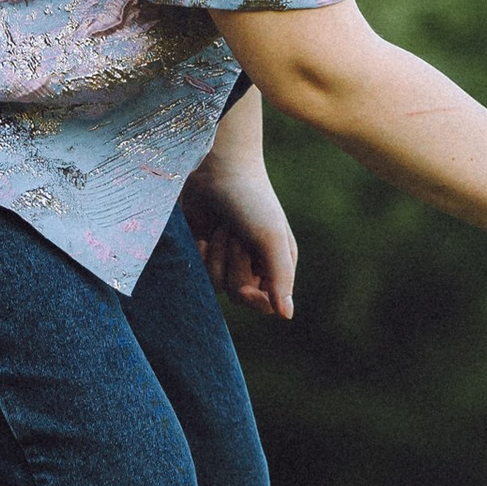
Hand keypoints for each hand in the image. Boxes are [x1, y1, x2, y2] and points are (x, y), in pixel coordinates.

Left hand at [181, 149, 298, 316]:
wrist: (216, 169)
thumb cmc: (250, 200)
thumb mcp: (271, 238)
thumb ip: (281, 278)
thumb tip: (287, 316)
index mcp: (278, 264)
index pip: (267, 305)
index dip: (254, 299)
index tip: (247, 287)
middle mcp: (254, 265)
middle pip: (238, 295)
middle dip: (234, 264)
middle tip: (235, 233)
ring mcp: (228, 259)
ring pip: (215, 285)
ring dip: (216, 256)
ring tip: (221, 228)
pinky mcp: (205, 252)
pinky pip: (199, 272)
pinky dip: (201, 255)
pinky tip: (204, 234)